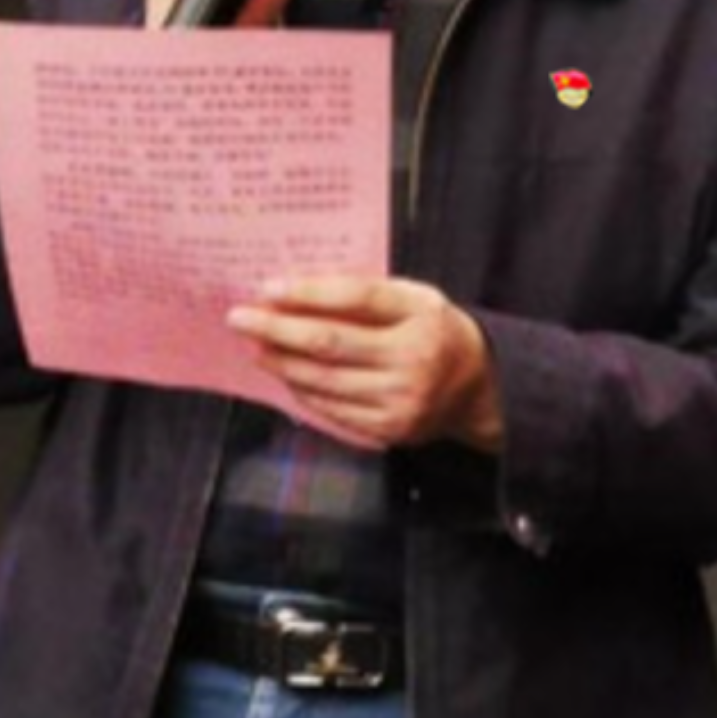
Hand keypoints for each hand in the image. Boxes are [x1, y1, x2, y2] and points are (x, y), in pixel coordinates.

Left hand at [227, 275, 501, 450]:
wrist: (477, 389)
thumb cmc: (434, 331)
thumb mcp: (415, 299)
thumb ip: (367, 292)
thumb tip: (300, 290)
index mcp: (420, 319)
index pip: (358, 298)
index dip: (309, 293)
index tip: (268, 287)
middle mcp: (411, 363)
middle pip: (330, 343)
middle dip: (277, 329)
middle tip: (239, 318)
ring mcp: (399, 402)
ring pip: (323, 381)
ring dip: (281, 363)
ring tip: (255, 345)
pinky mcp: (388, 430)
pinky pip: (332, 410)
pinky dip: (302, 390)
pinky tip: (284, 373)